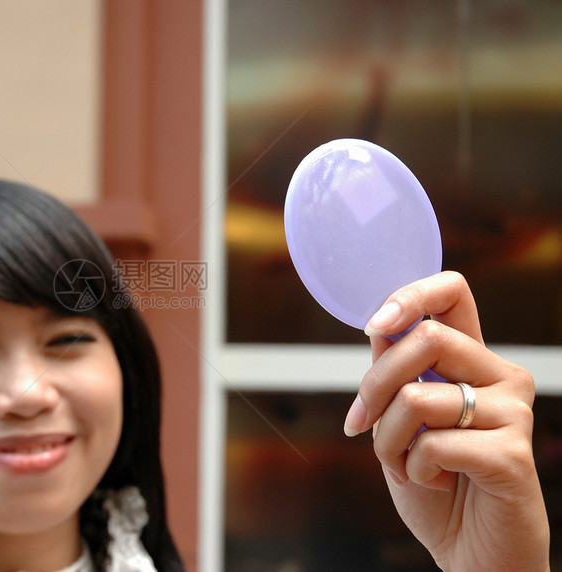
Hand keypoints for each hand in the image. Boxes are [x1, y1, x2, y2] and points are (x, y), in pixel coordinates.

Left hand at [343, 271, 549, 570]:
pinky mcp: (513, 453)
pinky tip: (436, 481)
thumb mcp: (399, 422)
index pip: (453, 293)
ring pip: (418, 397)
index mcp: (471, 361)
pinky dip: (414, 468)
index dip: (411, 294)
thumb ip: (395, 374)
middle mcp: (499, 376)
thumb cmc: (435, 485)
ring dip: (388, 440)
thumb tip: (381, 327)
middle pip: (425, 339)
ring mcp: (512, 412)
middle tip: (362, 424)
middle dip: (374, 385)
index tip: (375, 324)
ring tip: (406, 465)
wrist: (469, 552)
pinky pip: (434, 443)